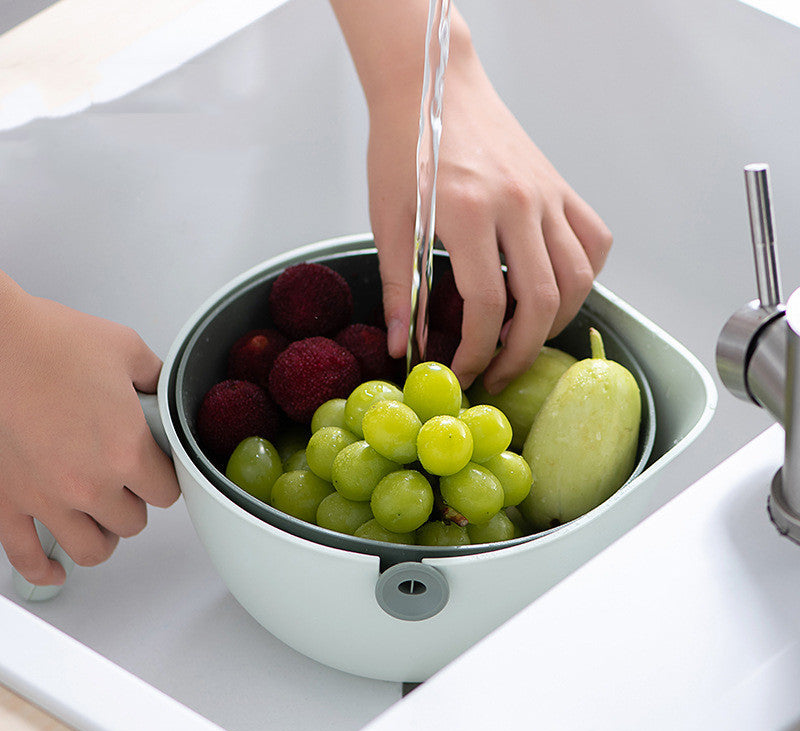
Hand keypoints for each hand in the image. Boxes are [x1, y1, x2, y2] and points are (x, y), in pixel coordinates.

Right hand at [0, 277, 179, 584]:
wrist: (0, 340)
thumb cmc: (53, 341)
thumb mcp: (128, 351)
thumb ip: (156, 381)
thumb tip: (164, 394)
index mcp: (127, 451)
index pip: (168, 492)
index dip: (165, 476)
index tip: (158, 466)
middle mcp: (89, 484)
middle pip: (133, 521)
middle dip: (136, 500)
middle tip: (128, 479)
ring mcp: (46, 498)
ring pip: (92, 547)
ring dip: (103, 535)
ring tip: (105, 518)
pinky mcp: (8, 500)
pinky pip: (25, 555)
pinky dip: (43, 569)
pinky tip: (56, 570)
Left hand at [331, 1, 611, 391]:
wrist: (433, 82)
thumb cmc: (404, 146)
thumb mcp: (389, 219)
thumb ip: (399, 287)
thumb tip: (403, 346)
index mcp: (469, 211)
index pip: (486, 304)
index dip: (475, 352)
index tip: (462, 373)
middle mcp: (518, 203)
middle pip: (542, 301)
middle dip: (521, 353)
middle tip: (497, 376)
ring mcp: (547, 193)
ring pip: (579, 277)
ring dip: (557, 323)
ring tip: (524, 342)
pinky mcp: (560, 186)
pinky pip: (593, 241)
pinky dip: (584, 277)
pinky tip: (555, 292)